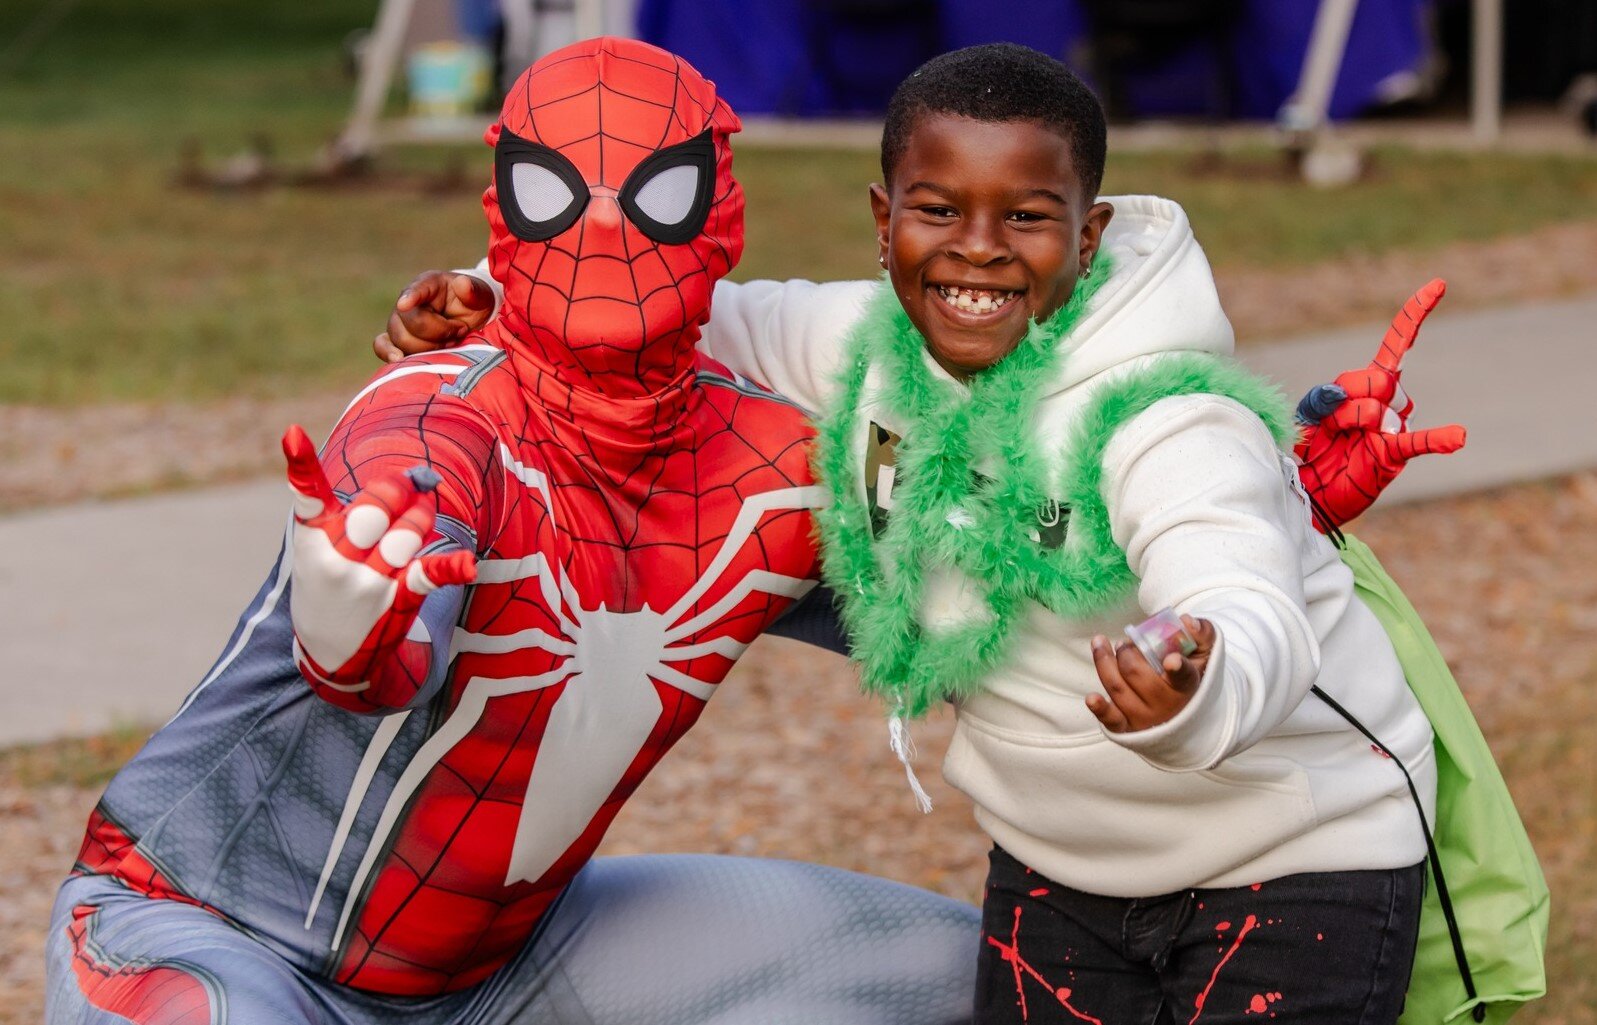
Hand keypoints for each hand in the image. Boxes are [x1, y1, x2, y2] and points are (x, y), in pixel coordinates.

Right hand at [282, 424, 475, 689]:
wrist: (328, 653)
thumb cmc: (328, 585)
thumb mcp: (319, 550)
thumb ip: (358, 513)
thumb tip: (418, 479)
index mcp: (312, 541)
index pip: (310, 498)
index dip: (302, 467)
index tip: (293, 434)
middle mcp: (338, 559)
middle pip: (377, 505)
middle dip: (400, 488)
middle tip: (410, 485)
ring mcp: (368, 581)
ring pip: (408, 530)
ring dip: (421, 516)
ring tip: (418, 518)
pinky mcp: (397, 601)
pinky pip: (428, 575)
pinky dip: (450, 567)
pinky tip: (467, 564)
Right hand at [372, 271, 494, 363]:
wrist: (469, 320)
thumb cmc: (473, 304)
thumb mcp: (481, 295)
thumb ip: (474, 291)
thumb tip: (463, 283)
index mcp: (429, 284)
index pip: (417, 289)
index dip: (411, 297)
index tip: (404, 304)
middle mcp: (409, 302)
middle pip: (412, 323)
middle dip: (440, 333)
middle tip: (459, 331)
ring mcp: (400, 321)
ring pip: (401, 339)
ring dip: (429, 348)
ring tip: (449, 343)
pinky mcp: (397, 339)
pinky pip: (381, 345)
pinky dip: (388, 353)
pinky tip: (398, 359)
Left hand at [1086, 616, 1215, 732]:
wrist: (1181, 710)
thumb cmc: (1188, 674)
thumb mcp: (1202, 652)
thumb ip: (1201, 632)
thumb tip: (1187, 621)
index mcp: (1186, 685)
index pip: (1183, 676)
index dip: (1178, 668)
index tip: (1171, 660)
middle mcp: (1166, 705)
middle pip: (1137, 674)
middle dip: (1126, 653)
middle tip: (1125, 643)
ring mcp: (1145, 717)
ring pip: (1118, 688)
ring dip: (1105, 662)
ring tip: (1101, 644)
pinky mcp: (1127, 726)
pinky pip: (1112, 720)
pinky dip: (1100, 709)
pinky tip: (1091, 698)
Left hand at [1294, 279, 1466, 531]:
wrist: (1310, 491)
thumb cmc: (1310, 449)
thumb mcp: (1305, 416)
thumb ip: (1320, 400)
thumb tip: (1341, 395)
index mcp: (1365, 384)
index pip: (1397, 344)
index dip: (1414, 316)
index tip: (1439, 286)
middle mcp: (1387, 400)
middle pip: (1377, 378)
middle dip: (1346, 399)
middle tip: (1331, 423)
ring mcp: (1394, 426)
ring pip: (1380, 407)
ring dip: (1353, 422)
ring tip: (1345, 440)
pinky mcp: (1394, 454)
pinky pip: (1418, 441)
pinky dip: (1438, 439)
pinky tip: (1459, 437)